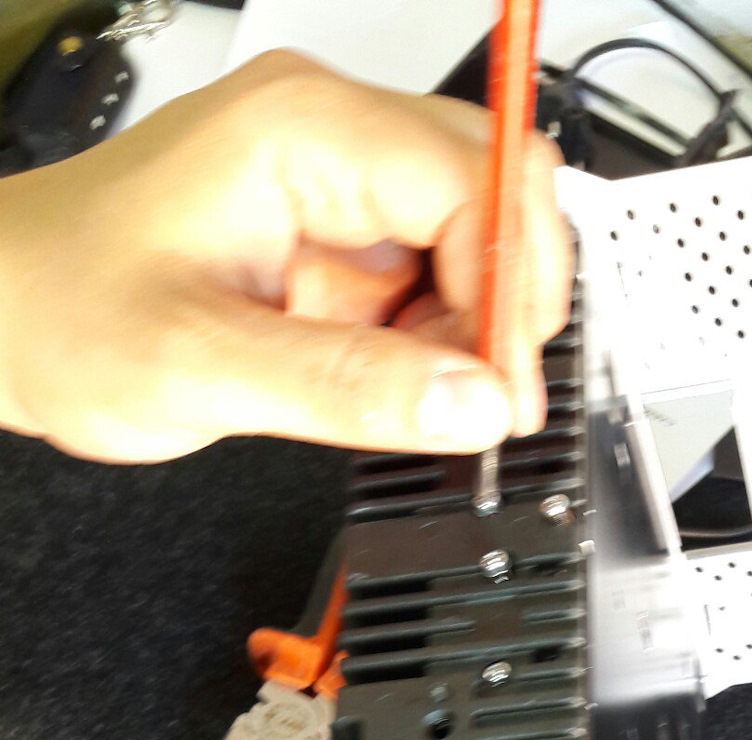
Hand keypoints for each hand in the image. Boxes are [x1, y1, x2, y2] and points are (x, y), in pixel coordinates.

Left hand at [0, 52, 571, 460]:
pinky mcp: (337, 226)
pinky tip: (392, 378)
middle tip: (484, 402)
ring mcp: (337, 175)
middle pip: (497, 191)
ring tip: (415, 394)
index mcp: (300, 130)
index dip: (509, 292)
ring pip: (476, 236)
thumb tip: (475, 405)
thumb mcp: (203, 368)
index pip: (474, 183)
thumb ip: (349, 389)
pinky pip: (432, 271)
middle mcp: (328, 132)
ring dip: (473, 327)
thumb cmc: (64, 310)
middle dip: (508, 304)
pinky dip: (438, 337)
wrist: (2, 313)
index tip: (502, 390)